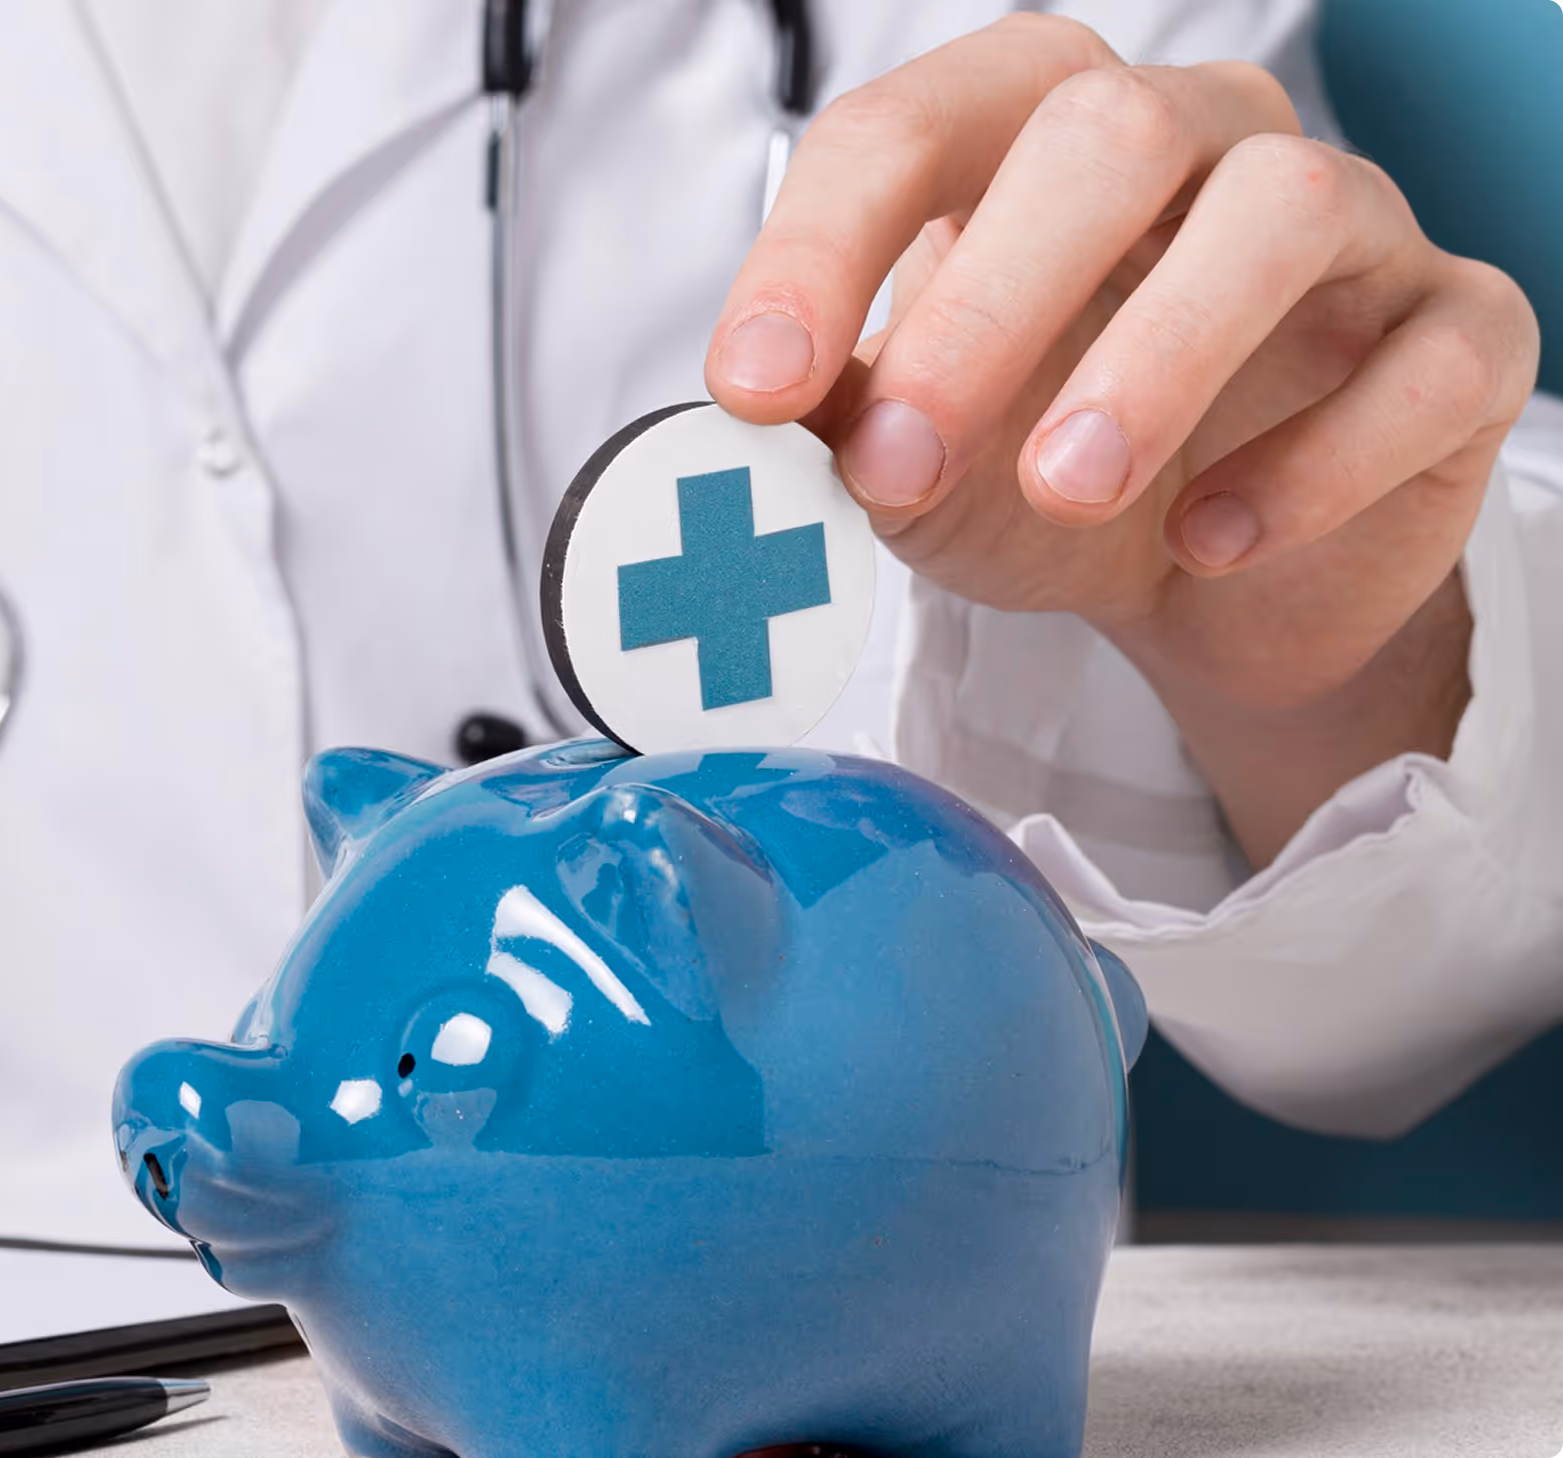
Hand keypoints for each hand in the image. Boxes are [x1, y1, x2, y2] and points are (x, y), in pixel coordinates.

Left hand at [703, 14, 1538, 864]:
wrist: (1202, 583)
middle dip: (989, 298)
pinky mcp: (1458, 334)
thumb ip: (836, 423)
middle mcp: (1193, 141)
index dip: (819, 251)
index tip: (751, 389)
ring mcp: (1346, 224)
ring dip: (1158, 355)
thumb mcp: (911, 460)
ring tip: (1068, 488)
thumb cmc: (1038, 476)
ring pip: (1282, 207)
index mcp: (1026, 138)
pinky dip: (1317, 460)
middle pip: (1103, 131)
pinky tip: (1212, 542)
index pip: (909, 130)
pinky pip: (1425, 357)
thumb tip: (752, 424)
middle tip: (907, 457)